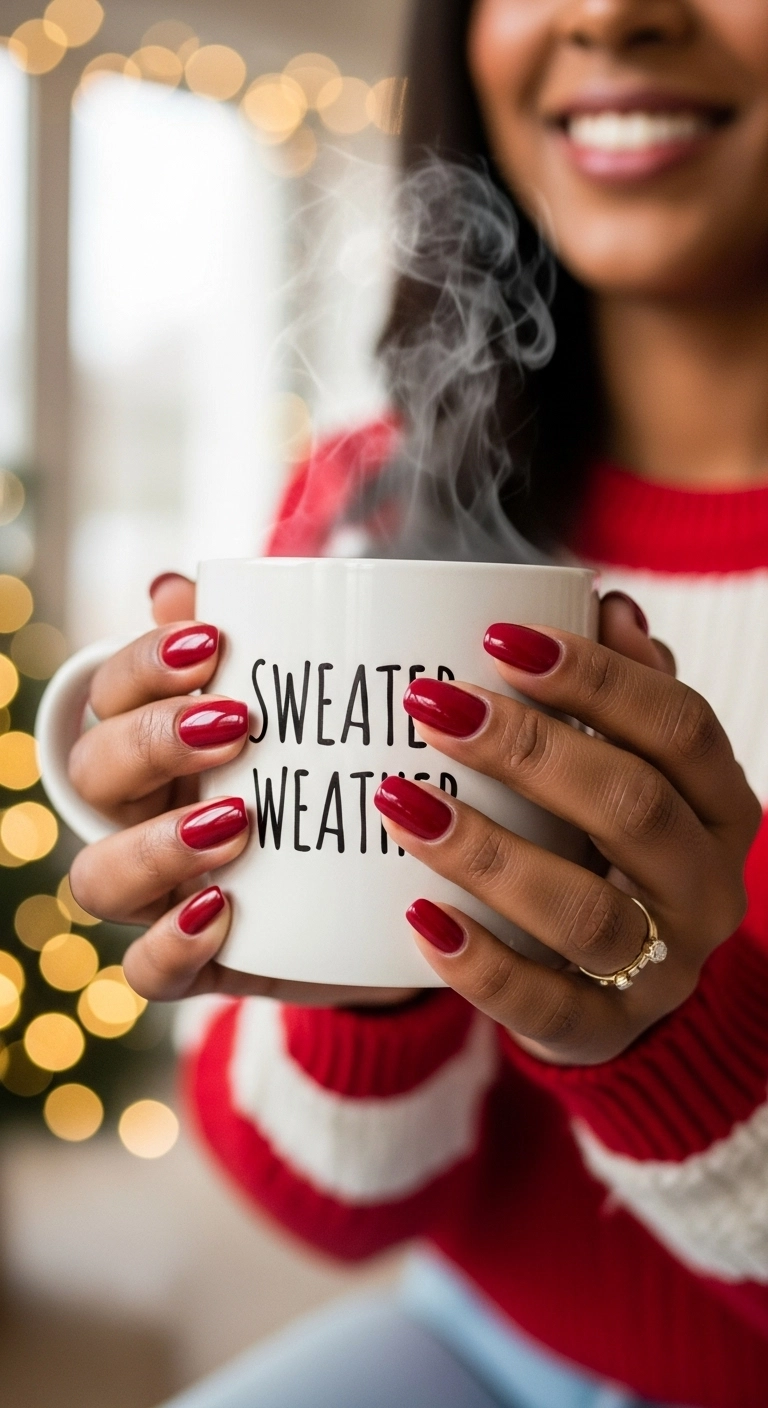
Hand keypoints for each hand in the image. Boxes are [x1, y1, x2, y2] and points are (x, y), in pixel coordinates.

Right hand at [68, 573, 413, 1008]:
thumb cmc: (328, 782)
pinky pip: (146, 970)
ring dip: (156, 845)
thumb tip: (176, 586)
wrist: (381, 896)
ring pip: (97, 877)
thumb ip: (259, 651)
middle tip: (237, 725)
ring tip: (235, 822)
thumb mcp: (312, 715)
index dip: (143, 664)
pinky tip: (220, 911)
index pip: (111, 692)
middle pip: (93, 774)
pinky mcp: (191, 963)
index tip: (212, 640)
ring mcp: (156, 894)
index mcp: (155, 743)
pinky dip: (171, 943)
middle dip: (154, 742)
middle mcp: (138, 816)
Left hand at [376, 594, 761, 1064]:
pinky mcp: (603, 1032)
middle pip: (635, 809)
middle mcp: (706, 887)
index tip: (498, 638)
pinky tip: (416, 915)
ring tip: (400, 802)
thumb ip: (621, 697)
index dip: (597, 679)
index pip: (682, 728)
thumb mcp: (630, 770)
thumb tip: (608, 606)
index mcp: (720, 807)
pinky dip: (477, 962)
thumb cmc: (609, 848)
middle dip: (530, 751)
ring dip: (488, 852)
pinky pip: (543, 1003)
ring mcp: (662, 970)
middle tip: (432, 708)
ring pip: (586, 911)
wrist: (623, 987)